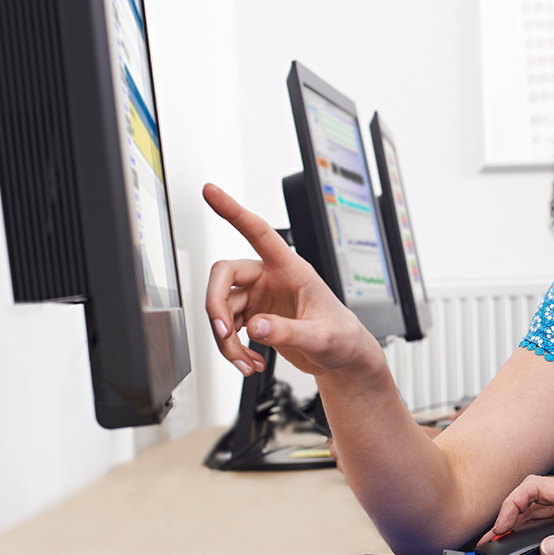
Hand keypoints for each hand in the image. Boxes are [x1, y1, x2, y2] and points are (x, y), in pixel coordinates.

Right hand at [202, 183, 385, 378]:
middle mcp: (270, 278)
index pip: (259, 232)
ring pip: (222, 309)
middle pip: (223, 275)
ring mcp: (260, 297)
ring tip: (246, 363)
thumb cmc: (343, 338)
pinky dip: (232, 348)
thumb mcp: (322, 337)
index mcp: (292, 269)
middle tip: (224, 333)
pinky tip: (250, 363)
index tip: (210, 191)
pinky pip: (228, 328)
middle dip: (216, 306)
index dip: (233, 210)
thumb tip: (256, 327)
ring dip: (226, 340)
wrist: (344, 358)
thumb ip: (289, 332)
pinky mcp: (254, 317)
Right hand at [483, 475, 553, 554]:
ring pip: (540, 513)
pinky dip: (535, 533)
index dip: (512, 503)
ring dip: (519, 525)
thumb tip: (547, 549)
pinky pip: (553, 525)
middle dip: (508, 517)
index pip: (535, 487)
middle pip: (532, 501)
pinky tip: (528, 545)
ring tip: (501, 543)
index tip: (501, 526)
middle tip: (491, 540)